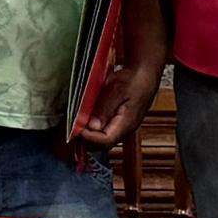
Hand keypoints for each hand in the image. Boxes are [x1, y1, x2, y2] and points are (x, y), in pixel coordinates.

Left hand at [75, 34, 167, 150]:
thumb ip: (105, 109)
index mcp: (126, 124)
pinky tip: (85, 119)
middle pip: (103, 144)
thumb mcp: (117, 90)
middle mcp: (124, 129)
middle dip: (86, 138)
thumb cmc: (134, 80)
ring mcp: (122, 126)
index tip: (77, 130)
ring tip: (77, 125)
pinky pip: (104, 130)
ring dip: (89, 134)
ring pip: (102, 138)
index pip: (106, 141)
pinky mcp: (118, 121)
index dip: (89, 138)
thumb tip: (93, 126)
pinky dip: (93, 128)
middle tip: (73, 128)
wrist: (145, 73)